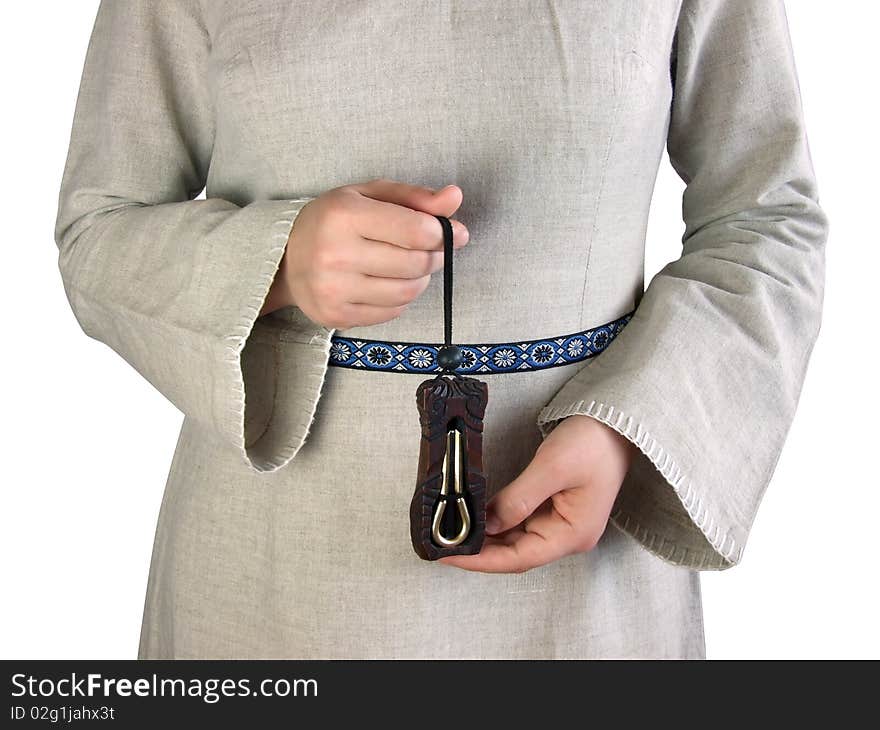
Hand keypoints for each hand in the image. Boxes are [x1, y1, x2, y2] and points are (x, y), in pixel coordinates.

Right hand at [260, 178, 468, 324]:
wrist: (285, 258)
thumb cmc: (334, 220)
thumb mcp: (370, 195)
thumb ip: (415, 197)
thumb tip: (455, 198)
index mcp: (343, 216)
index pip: (415, 231)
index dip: (442, 233)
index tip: (452, 232)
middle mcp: (335, 255)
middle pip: (415, 264)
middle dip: (434, 256)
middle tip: (432, 249)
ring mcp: (334, 290)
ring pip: (407, 292)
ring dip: (420, 279)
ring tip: (410, 266)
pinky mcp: (336, 316)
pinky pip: (392, 312)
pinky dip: (401, 298)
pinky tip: (389, 282)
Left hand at [439, 415, 637, 573]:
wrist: (617, 420)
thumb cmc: (594, 442)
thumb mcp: (551, 468)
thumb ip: (517, 499)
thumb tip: (486, 524)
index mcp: (573, 534)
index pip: (520, 558)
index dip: (482, 560)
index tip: (451, 556)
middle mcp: (568, 535)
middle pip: (517, 552)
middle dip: (480, 550)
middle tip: (443, 543)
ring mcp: (563, 522)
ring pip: (516, 538)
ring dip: (487, 537)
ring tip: (453, 532)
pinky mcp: (556, 507)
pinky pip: (521, 522)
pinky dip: (497, 521)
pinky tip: (476, 517)